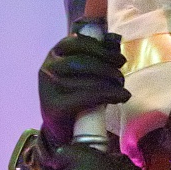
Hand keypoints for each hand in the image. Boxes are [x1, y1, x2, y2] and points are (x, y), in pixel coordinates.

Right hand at [37, 30, 127, 145]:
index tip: (119, 60)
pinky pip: (88, 96)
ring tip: (122, 88)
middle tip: (121, 77)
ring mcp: (49, 88)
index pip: (77, 42)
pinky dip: (110, 95)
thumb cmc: (75, 95)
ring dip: (111, 83)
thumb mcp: (80, 72)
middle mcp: (48, 67)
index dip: (101, 48)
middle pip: (83, 62)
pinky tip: (122, 96)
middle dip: (108, 68)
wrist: (59, 129)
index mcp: (54, 54)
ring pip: (87, 79)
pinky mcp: (55, 107)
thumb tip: (114, 39)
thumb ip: (94, 55)